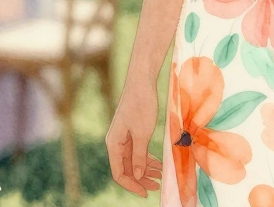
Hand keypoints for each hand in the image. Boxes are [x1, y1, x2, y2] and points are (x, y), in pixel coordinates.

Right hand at [105, 81, 162, 196]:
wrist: (142, 82)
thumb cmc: (141, 105)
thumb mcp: (142, 134)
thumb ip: (139, 156)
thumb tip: (138, 176)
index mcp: (113, 144)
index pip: (119, 173)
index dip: (132, 185)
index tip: (146, 192)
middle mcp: (116, 143)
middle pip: (126, 168)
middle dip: (141, 179)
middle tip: (157, 187)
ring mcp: (123, 138)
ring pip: (133, 161)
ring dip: (145, 170)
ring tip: (160, 176)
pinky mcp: (132, 132)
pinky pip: (137, 151)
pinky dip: (147, 159)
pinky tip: (158, 164)